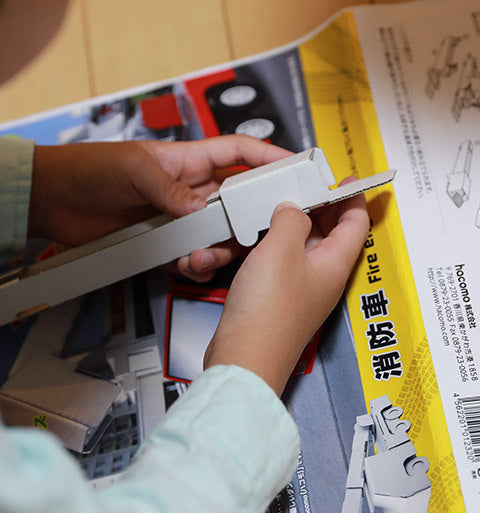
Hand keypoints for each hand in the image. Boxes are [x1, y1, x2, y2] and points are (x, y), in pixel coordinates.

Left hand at [28, 135, 291, 281]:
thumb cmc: (93, 169)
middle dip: (252, 220)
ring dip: (218, 251)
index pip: (240, 154)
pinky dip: (195, 266)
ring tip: (202, 257)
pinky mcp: (169, 243)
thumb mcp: (135, 169)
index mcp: (190, 161)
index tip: (295, 168)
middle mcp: (193, 191)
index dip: (270, 158)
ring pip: (221, 237)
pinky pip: (195, 257)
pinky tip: (185, 265)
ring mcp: (183, 219)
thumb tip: (200, 209)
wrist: (58, 202)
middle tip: (261, 234)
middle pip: (240, 203)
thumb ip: (171, 189)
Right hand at [203, 180, 369, 394]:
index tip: (346, 179)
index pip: (356, 223)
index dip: (353, 198)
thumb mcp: (281, 250)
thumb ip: (291, 220)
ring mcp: (302, 288)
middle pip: (334, 233)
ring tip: (283, 202)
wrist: (245, 357)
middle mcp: (323, 277)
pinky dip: (280, 242)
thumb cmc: (268, 310)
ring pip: (308, 246)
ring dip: (299, 223)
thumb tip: (292, 209)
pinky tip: (263, 233)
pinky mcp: (281, 297)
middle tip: (307, 184)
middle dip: (324, 206)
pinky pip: (287, 261)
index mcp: (335, 264)